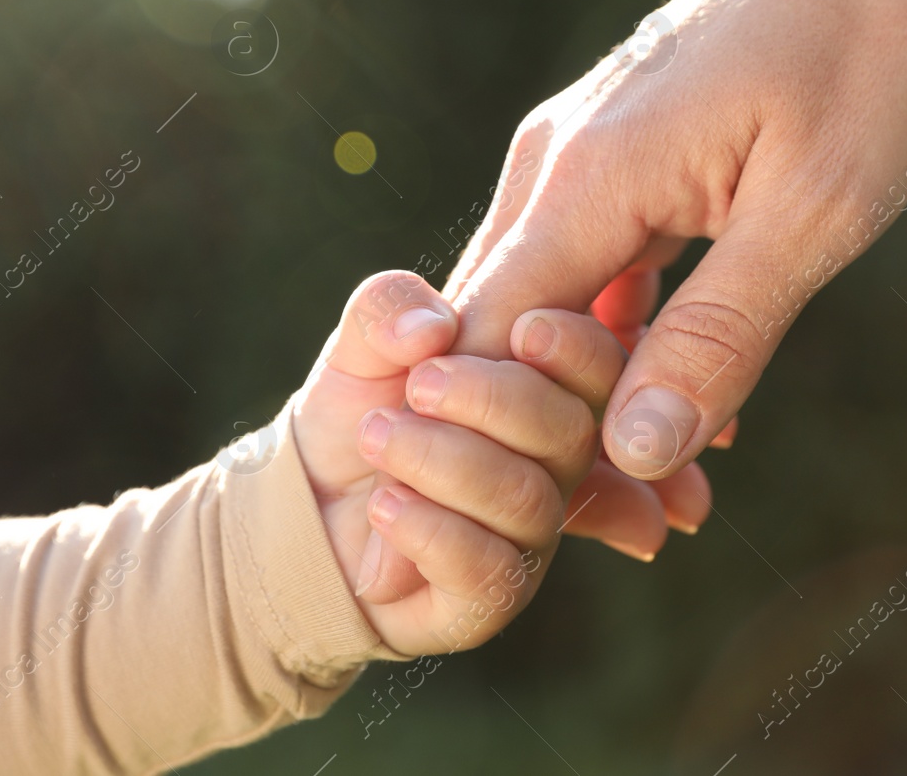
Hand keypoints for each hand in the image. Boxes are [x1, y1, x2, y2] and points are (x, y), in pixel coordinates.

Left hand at [290, 271, 636, 654]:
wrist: (306, 507)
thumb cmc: (360, 415)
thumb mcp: (360, 347)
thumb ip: (388, 310)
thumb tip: (432, 326)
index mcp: (544, 392)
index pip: (600, 370)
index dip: (578, 350)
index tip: (524, 329)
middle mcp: (552, 467)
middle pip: (572, 433)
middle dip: (493, 399)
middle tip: (418, 385)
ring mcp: (526, 536)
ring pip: (525, 499)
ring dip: (444, 461)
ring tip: (378, 438)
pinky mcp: (489, 597)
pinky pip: (487, 569)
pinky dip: (430, 530)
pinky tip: (385, 507)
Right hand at [446, 0, 906, 484]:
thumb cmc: (861, 51)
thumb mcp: (812, 214)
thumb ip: (717, 335)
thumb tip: (631, 451)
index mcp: (586, 179)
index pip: (483, 340)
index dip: (506, 440)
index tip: (574, 519)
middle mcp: (556, 165)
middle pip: (503, 332)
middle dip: (559, 438)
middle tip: (650, 529)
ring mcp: (582, 155)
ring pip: (549, 305)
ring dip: (601, 396)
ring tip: (684, 489)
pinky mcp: (620, 155)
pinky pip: (595, 268)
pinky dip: (630, 338)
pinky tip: (698, 394)